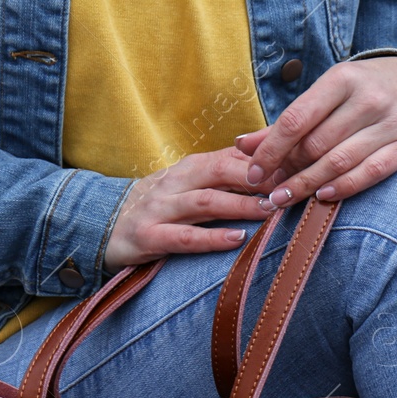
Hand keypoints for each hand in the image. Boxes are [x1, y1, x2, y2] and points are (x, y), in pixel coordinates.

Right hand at [103, 147, 281, 271]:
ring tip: (270, 209)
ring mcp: (160, 209)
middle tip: (289, 186)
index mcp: (190, 169)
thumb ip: (224, 176)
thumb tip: (270, 166)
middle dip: (256, 178)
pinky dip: (212, 238)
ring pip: (205, 202)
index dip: (263, 160)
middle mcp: (175, 183)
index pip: (230, 157)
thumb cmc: (159, 207)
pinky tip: (237, 239)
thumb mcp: (189, 185)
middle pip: (219, 172)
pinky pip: (184, 237)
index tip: (296, 165)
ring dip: (241, 205)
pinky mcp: (148, 237)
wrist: (101, 226)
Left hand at [236, 56, 396, 206]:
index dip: (270, 150)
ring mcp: (391, 123)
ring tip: (285, 200)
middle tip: (270, 190)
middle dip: (288, 171)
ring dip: (308, 185)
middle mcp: (369, 99)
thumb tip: (244, 146)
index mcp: (343, 78)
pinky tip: (322, 197)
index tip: (253, 172)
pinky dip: (343, 188)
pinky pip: (370, 173)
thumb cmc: (366, 91)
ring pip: (340, 162)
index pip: (297, 119)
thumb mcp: (329, 94)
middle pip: (316, 144)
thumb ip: (289, 122)